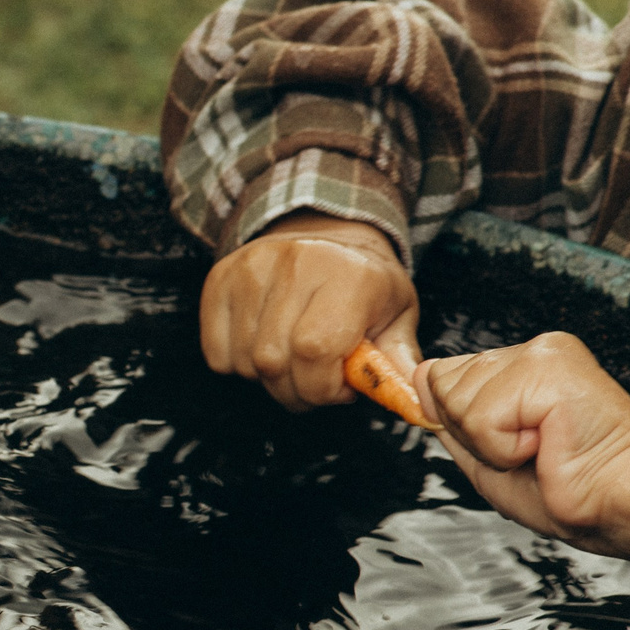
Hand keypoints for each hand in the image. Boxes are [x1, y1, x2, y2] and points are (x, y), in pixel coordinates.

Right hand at [200, 215, 418, 410]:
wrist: (325, 231)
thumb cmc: (362, 280)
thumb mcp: (396, 313)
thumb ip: (398, 359)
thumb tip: (412, 399)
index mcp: (348, 275)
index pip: (315, 349)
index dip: (322, 386)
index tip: (338, 389)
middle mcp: (295, 264)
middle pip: (273, 361)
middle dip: (295, 391)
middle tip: (315, 383)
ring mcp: (250, 269)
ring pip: (243, 362)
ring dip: (268, 379)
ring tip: (292, 361)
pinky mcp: (219, 279)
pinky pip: (217, 353)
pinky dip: (238, 365)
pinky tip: (263, 347)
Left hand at [416, 333, 629, 559]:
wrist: (616, 505)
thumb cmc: (568, 489)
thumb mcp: (485, 454)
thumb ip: (450, 415)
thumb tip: (418, 377)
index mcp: (523, 365)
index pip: (441, 376)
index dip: (463, 427)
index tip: (516, 446)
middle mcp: (533, 351)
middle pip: (442, 386)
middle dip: (474, 435)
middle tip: (529, 451)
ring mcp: (541, 354)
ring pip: (457, 402)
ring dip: (491, 445)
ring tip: (540, 449)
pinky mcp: (548, 369)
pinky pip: (480, 417)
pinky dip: (503, 448)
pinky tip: (545, 447)